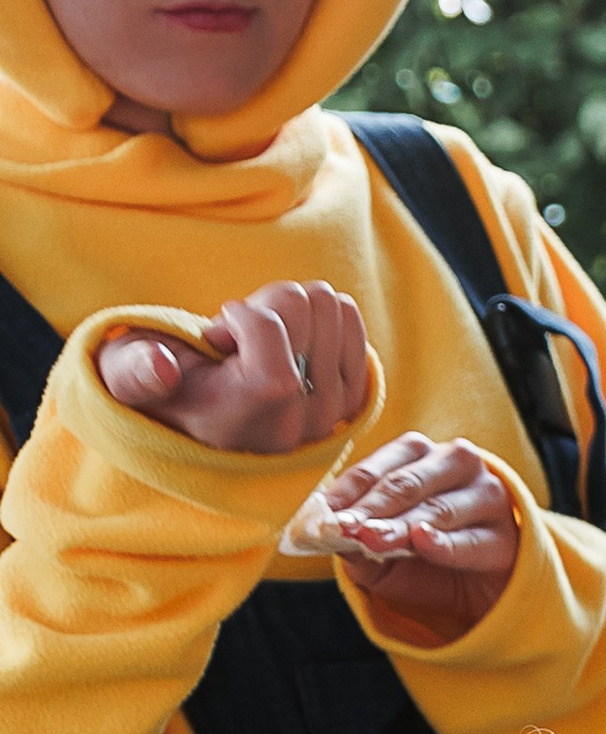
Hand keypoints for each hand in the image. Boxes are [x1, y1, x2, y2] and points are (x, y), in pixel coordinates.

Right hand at [98, 281, 370, 452]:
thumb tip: (163, 367)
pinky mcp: (352, 401)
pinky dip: (317, 316)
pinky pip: (350, 319)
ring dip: (290, 312)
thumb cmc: (155, 388)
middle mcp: (295, 428)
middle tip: (237, 342)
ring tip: (258, 346)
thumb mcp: (125, 376)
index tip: (216, 338)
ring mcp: (331, 417)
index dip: (243, 315)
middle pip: (305, 307)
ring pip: (329, 306)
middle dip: (265, 307)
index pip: (272, 333)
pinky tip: (287, 346)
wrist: (195, 425)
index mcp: (242, 421)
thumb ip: (135, 371)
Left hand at [299, 433, 522, 641]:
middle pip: (406, 484)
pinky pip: (469, 539)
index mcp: (419, 455)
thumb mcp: (384, 550)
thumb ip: (357, 540)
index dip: (346, 493)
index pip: (377, 469)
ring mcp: (486, 495)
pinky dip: (443, 542)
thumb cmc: (429, 558)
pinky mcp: (506, 534)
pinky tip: (422, 541)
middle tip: (343, 528)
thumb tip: (326, 535)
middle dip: (371, 508)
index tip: (320, 517)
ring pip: (435, 509)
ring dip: (400, 526)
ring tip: (371, 539)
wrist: (485, 589)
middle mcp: (455, 463)